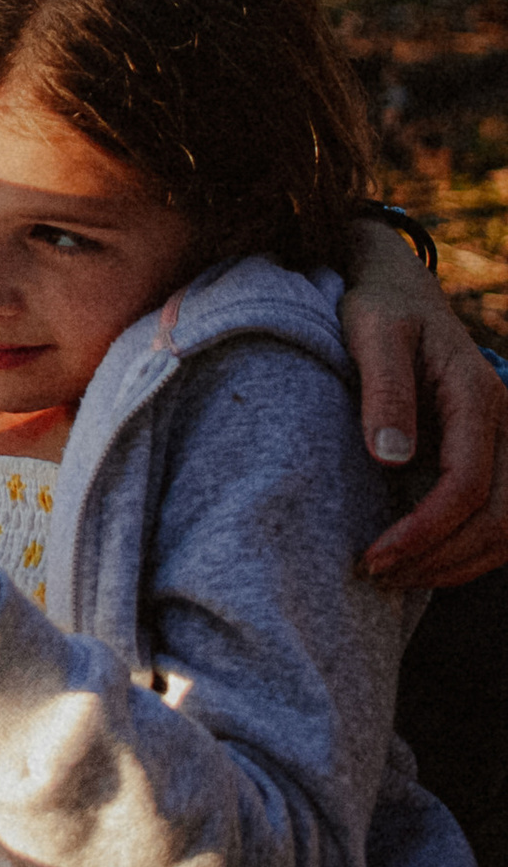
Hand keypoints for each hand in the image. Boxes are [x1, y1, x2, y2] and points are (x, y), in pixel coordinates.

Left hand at [343, 221, 507, 585]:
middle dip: (442, 558)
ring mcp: (506, 441)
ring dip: (457, 563)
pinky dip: (468, 551)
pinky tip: (420, 561)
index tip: (374, 557)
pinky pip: (501, 519)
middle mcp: (506, 422)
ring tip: (393, 577)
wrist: (399, 288)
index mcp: (478, 394)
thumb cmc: (380, 307)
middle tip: (377, 576)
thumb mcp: (372, 333)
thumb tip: (391, 458)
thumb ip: (384, 389)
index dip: (425, 531)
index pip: (466, 484)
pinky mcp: (493, 455)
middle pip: (500, 519)